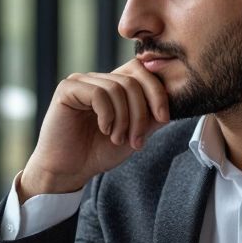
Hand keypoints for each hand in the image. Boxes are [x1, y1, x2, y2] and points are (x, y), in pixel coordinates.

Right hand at [19, 60, 169, 199]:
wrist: (68, 171)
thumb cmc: (96, 153)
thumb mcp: (133, 134)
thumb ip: (151, 117)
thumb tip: (174, 100)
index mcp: (113, 86)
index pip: (141, 71)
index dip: (157, 92)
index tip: (163, 118)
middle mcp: (97, 79)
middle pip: (133, 81)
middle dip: (141, 113)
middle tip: (136, 140)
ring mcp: (81, 82)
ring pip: (117, 88)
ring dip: (124, 119)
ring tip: (116, 138)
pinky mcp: (67, 89)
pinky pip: (98, 93)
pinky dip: (107, 115)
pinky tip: (103, 129)